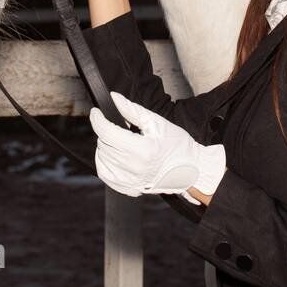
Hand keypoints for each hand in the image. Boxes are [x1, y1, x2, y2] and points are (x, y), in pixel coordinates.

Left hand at [89, 92, 226, 204]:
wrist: (190, 169)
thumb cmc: (177, 145)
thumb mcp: (157, 123)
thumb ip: (132, 110)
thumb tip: (114, 98)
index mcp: (142, 150)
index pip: (107, 132)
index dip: (97, 119)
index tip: (96, 112)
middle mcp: (134, 168)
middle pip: (104, 144)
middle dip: (106, 131)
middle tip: (120, 127)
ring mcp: (130, 181)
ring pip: (102, 158)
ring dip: (105, 146)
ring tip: (120, 141)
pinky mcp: (128, 188)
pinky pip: (105, 174)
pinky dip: (104, 162)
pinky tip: (115, 155)